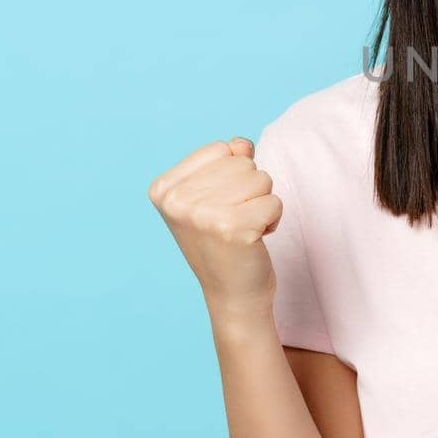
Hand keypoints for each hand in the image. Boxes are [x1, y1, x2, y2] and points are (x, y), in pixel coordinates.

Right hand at [147, 137, 283, 316]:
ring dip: (262, 204)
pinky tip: (254, 240)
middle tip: (233, 221)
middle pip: (242, 163)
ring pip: (262, 178)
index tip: (219, 206)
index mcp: (163, 189)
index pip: (220, 149)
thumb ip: (227, 161)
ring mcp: (202, 215)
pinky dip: (273, 220)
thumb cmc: (224, 239)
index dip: (231, 175)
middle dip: (249, 190)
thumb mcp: (213, 194)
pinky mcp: (232, 229)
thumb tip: (243, 144)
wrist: (232, 293)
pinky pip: (274, 202)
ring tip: (243, 228)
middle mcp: (177, 201)